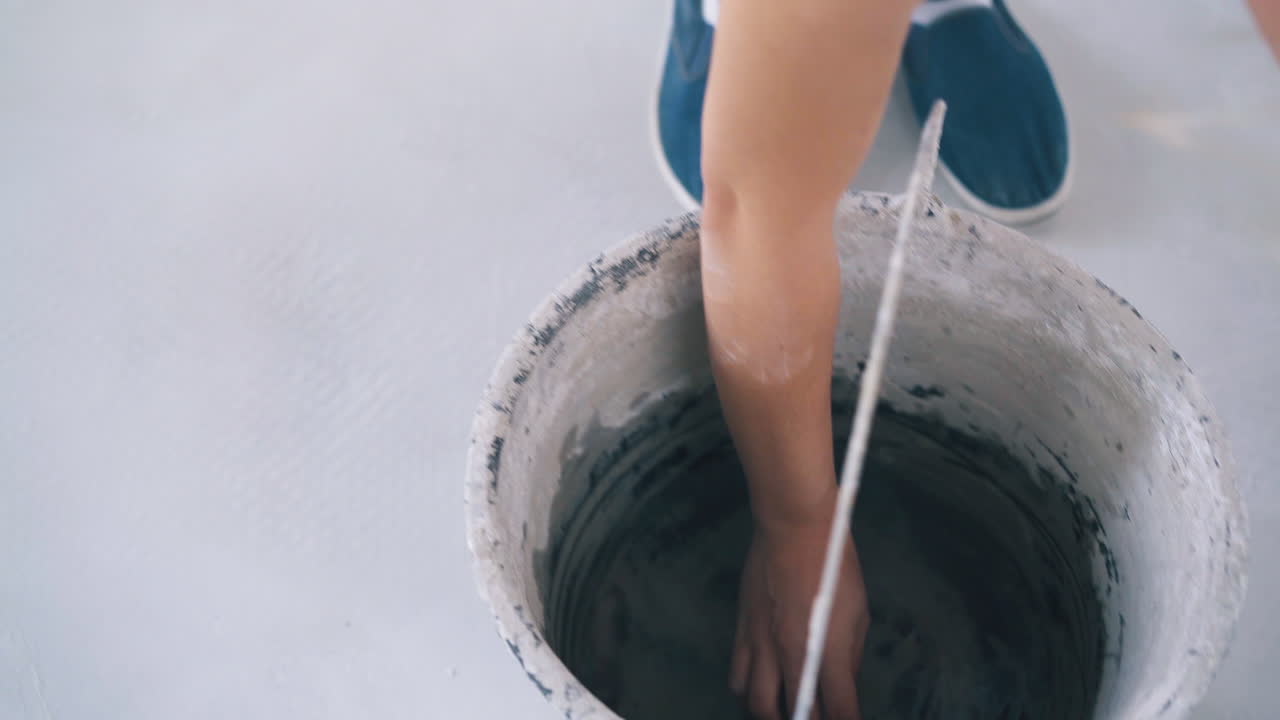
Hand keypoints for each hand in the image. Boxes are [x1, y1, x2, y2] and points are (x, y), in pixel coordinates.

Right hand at [730, 515, 868, 719]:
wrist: (794, 528)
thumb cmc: (835, 565)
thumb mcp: (858, 611)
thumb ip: (849, 654)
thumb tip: (842, 681)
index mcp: (827, 651)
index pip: (840, 710)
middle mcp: (790, 655)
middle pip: (793, 715)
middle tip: (814, 717)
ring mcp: (761, 644)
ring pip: (756, 703)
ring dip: (772, 714)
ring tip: (783, 710)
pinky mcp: (742, 630)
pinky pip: (737, 676)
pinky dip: (748, 691)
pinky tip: (760, 686)